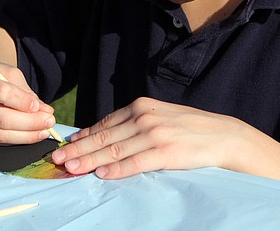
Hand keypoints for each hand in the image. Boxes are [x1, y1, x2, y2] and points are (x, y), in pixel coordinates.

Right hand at [0, 59, 55, 144]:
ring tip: (45, 131)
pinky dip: (17, 140)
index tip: (38, 106)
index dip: (22, 102)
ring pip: (1, 136)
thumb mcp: (11, 75)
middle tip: (50, 121)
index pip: (2, 93)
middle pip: (3, 119)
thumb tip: (46, 112)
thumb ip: (28, 93)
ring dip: (27, 136)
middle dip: (31, 123)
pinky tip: (31, 135)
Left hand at [50, 97, 241, 178]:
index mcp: (141, 107)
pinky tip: (101, 173)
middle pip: (104, 137)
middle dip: (78, 149)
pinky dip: (115, 169)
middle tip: (57, 159)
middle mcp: (144, 117)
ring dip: (89, 160)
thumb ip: (134, 124)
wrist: (222, 136)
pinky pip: (134, 162)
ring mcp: (154, 134)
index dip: (82, 136)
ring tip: (71, 168)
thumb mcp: (159, 117)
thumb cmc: (189, 129)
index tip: (64, 146)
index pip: (104, 123)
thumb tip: (107, 136)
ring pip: (114, 150)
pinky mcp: (165, 152)